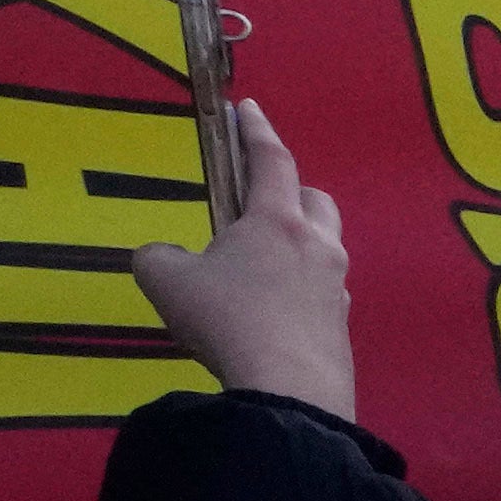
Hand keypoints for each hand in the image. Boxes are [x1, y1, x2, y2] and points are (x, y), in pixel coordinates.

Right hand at [130, 97, 356, 415]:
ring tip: (258, 271)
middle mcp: (317, 247)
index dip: (257, 131)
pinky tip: (270, 318)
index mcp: (276, 221)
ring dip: (295, 248)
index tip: (249, 109)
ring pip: (323, 250)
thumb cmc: (227, 321)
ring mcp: (337, 288)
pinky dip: (297, 293)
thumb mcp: (166, 281)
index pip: (271, 160)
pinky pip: (320, 295)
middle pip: (315, 201)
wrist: (288, 392)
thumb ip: (158, 257)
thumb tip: (166, 258)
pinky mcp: (341, 328)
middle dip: (290, 193)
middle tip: (258, 207)